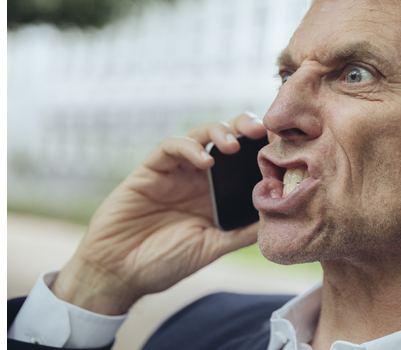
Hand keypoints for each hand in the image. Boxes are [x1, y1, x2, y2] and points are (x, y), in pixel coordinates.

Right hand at [51, 113, 266, 314]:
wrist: (121, 273)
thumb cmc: (166, 262)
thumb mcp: (214, 247)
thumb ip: (243, 231)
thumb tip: (279, 216)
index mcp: (218, 193)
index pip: (243, 160)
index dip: (260, 147)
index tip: (280, 145)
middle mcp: (199, 177)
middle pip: (226, 137)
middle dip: (244, 127)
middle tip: (259, 131)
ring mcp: (175, 171)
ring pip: (200, 134)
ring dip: (219, 132)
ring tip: (232, 145)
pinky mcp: (150, 170)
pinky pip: (170, 147)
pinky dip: (188, 147)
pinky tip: (204, 160)